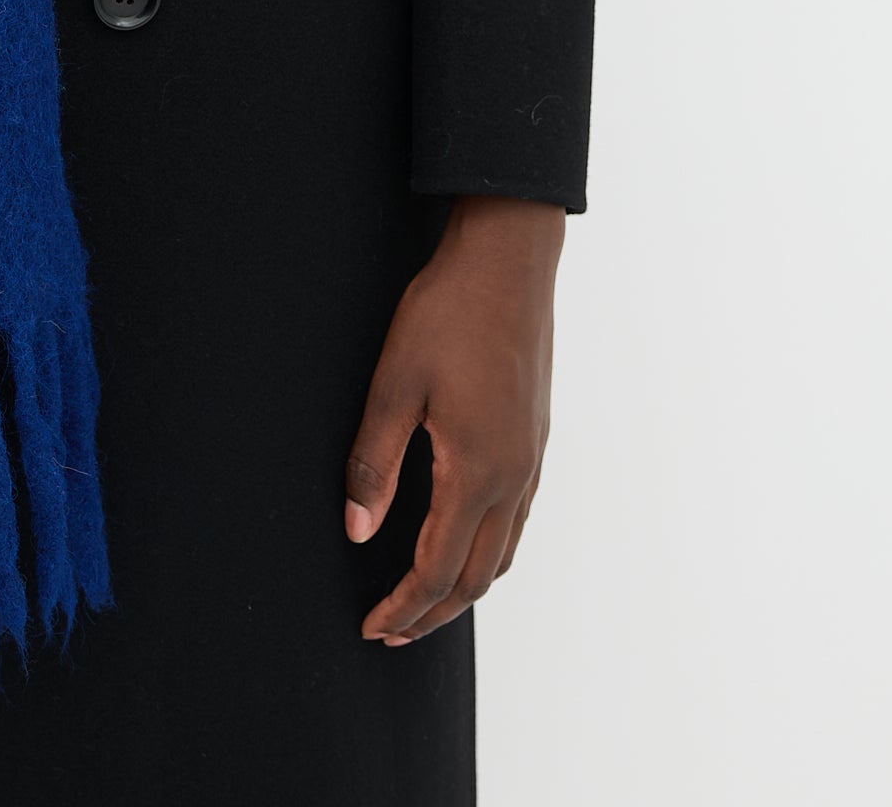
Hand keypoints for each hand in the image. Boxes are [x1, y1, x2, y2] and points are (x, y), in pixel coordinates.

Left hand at [344, 193, 564, 644]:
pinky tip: (463, 538)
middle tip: (391, 631)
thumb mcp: (394, 382)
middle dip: (432, 613)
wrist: (508, 260)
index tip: (370, 626)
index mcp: (476, 471)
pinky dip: (488, 550)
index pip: (436, 569)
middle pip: (476, 576)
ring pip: (503, 553)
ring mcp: (530, 459)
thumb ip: (374, 461)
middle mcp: (512, 477)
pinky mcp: (535, 438)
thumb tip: (356, 530)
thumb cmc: (447, 312)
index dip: (402, 606)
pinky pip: (516, 520)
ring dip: (463, 587)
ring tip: (423, 600)